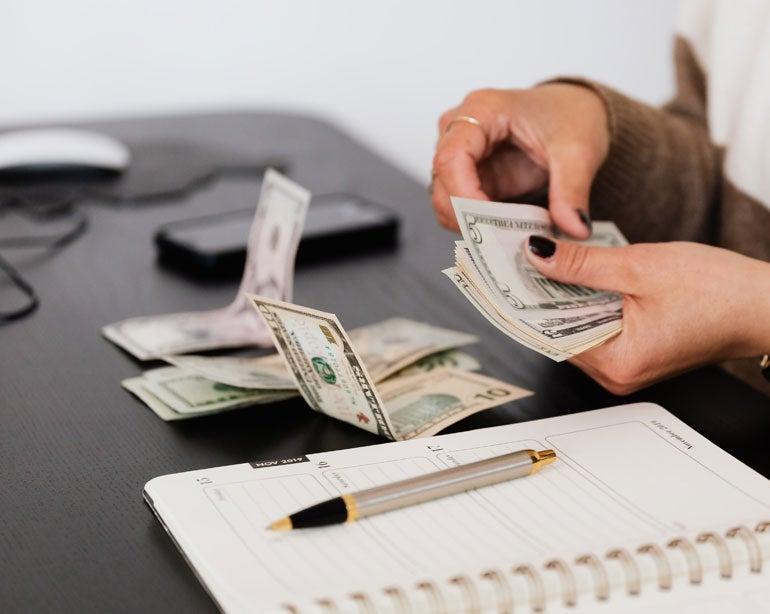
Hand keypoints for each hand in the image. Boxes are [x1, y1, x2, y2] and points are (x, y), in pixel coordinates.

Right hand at [431, 83, 609, 237]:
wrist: (574, 113)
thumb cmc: (570, 115)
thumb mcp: (579, 151)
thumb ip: (572, 190)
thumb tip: (574, 228)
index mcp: (482, 110)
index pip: (451, 157)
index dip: (463, 195)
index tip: (489, 224)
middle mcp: (461, 130)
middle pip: (441, 183)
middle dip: (466, 218)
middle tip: (502, 241)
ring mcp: (462, 156)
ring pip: (445, 201)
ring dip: (472, 225)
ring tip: (509, 238)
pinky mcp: (470, 178)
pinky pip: (461, 209)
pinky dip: (479, 226)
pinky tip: (506, 233)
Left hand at [525, 236, 769, 393]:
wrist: (766, 303)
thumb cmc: (719, 291)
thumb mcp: (640, 267)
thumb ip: (582, 263)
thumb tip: (537, 255)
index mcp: (616, 363)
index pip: (548, 334)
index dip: (524, 301)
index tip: (503, 275)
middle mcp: (617, 375)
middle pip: (560, 332)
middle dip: (542, 295)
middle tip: (519, 259)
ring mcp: (627, 366)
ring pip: (577, 328)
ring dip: (564, 297)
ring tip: (546, 262)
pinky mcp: (636, 353)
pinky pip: (598, 328)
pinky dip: (587, 303)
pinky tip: (579, 277)